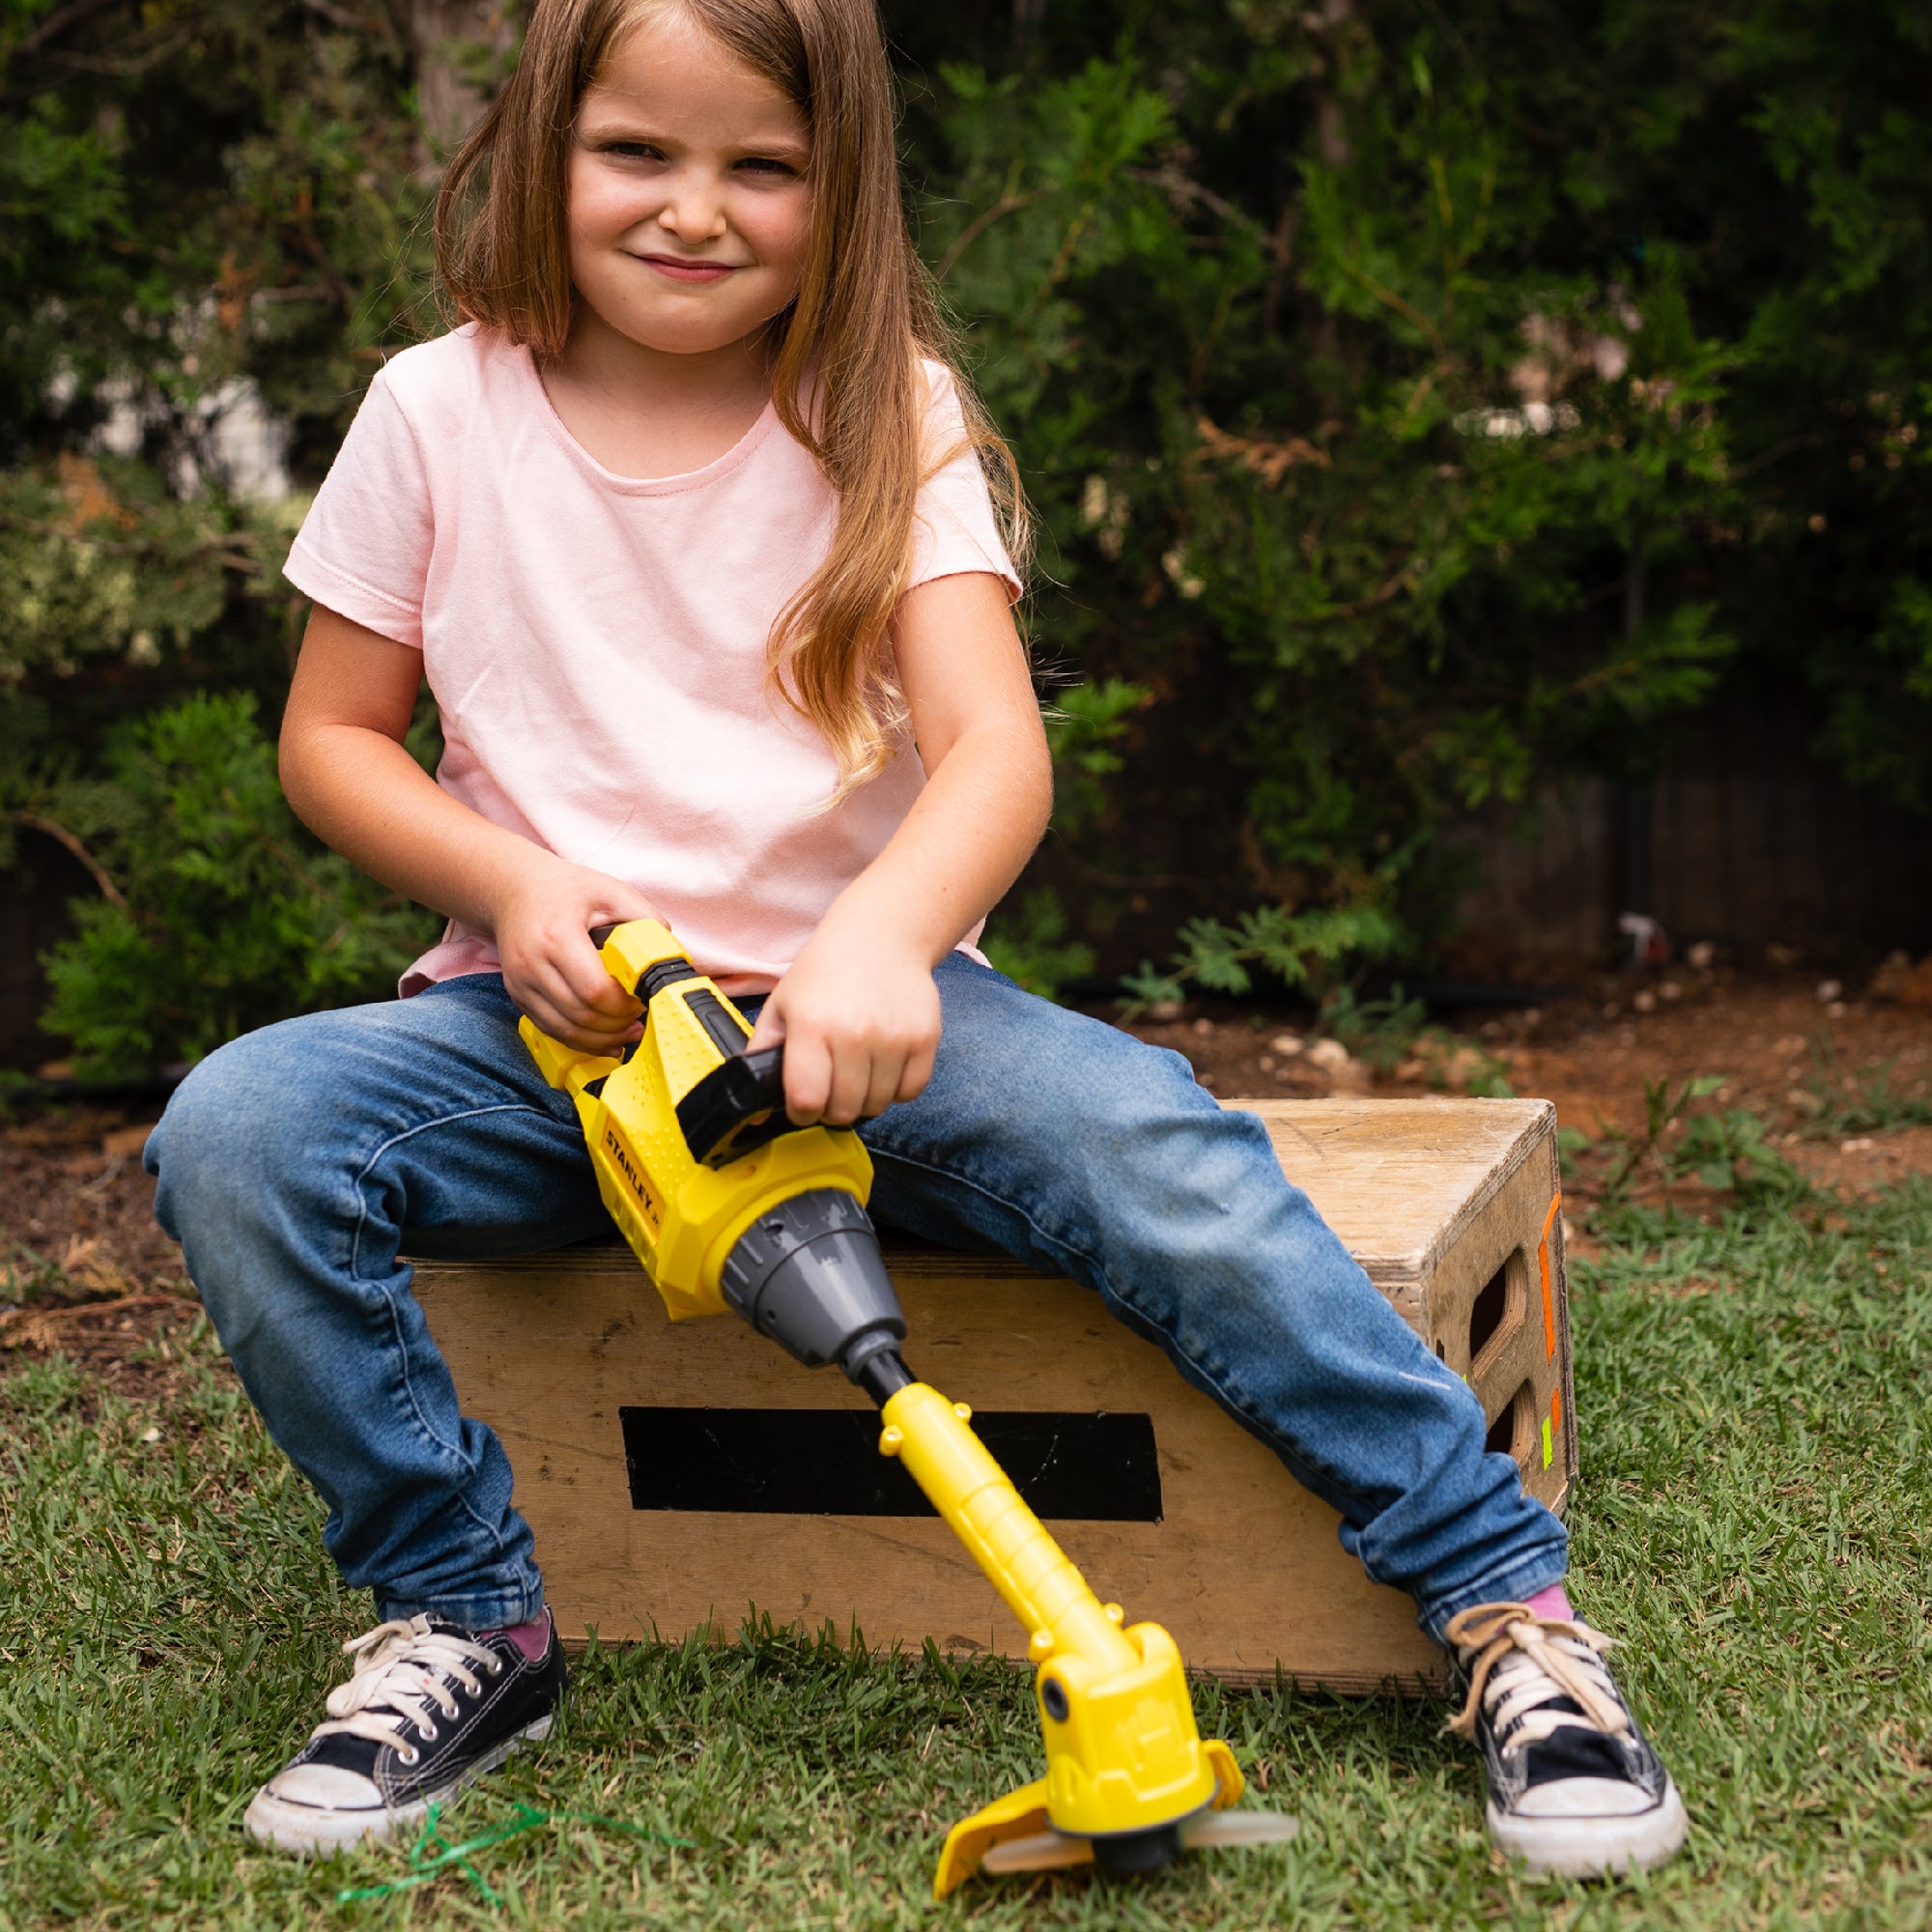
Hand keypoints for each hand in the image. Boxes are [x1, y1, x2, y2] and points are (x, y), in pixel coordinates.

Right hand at [487, 853, 659, 1052]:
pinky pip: (550, 1029)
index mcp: (556, 937)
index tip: (642, 999)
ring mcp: (520, 983)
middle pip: (580, 1015)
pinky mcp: (517, 995)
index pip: (594, 990)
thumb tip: (668, 954)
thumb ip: (644, 919)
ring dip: (601, 1039)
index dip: (623, 1005)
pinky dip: (580, 1039)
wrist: (513, 889)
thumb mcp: (610, 890)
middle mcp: (531, 964)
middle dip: (617, 1025)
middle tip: (641, 1018)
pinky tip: (604, 1039)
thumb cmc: (565, 889)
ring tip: (628, 1033)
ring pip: (564, 1030)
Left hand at [746, 917, 940, 1125]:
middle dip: (832, 1108)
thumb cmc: (825, 973)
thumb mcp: (781, 1005)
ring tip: (856, 1072)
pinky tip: (883, 1067)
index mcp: (812, 1026)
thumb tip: (756, 1109)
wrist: (879, 937)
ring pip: (877, 1105)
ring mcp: (893, 1038)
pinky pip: (910, 1091)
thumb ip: (763, 1053)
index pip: (807, 1101)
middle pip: (844, 1110)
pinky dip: (896, 1090)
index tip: (803, 1104)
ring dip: (864, 1099)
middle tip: (830, 1088)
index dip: (801, 1113)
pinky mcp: (924, 1038)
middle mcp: (854, 1034)